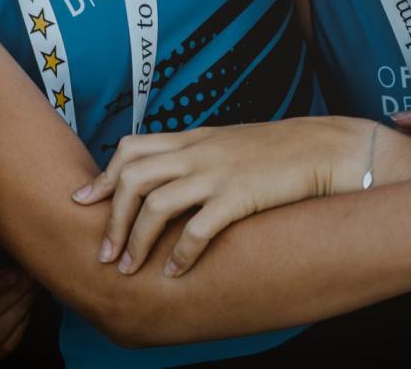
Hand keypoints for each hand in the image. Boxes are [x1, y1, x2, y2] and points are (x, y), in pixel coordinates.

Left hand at [72, 115, 366, 276]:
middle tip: (105, 252)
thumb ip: (195, 154)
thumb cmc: (278, 151)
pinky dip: (181, 254)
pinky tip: (176, 272)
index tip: (84, 203)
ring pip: (156, 203)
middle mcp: (199, 152)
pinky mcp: (240, 196)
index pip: (131, 148)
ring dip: (137, 241)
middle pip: (133, 177)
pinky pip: (198, 228)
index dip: (103, 177)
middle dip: (112, 218)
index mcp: (193, 138)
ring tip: (129, 269)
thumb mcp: (229, 142)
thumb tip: (164, 176)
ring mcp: (218, 172)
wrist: (325, 148)